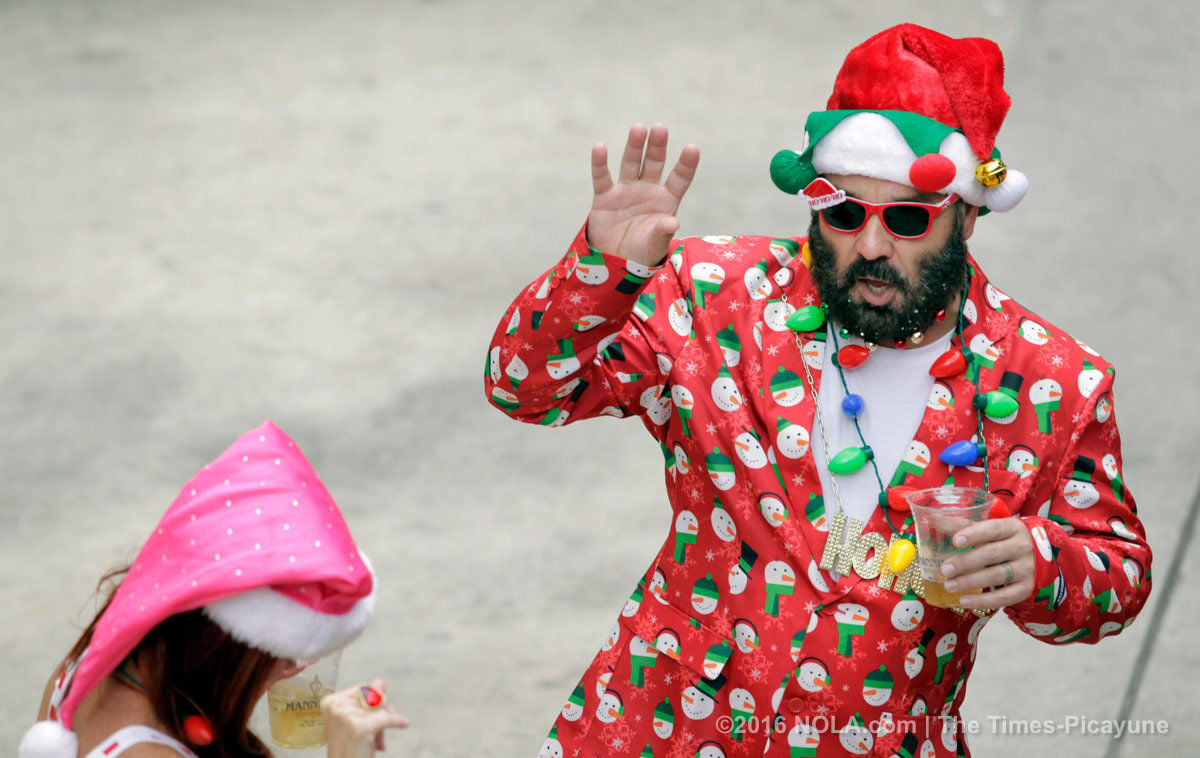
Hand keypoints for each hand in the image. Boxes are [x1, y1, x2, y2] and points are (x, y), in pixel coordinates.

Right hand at [321, 679, 408, 757]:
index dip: (374, 702)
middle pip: (373, 696)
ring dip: (383, 725)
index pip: (363, 688)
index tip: (372, 717)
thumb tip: (380, 680)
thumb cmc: (350, 748)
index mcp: (330, 702)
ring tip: (374, 742)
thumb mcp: (357, 720)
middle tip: (377, 733)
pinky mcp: (359, 727)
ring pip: (381, 709)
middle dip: (381, 712)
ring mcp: (346, 716)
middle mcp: (335, 706)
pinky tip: (403, 724)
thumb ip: (368, 699)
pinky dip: (397, 721)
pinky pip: (387, 718)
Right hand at [587, 123, 699, 266]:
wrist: (615, 261)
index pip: (679, 178)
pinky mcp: (605, 196)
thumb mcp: (655, 245)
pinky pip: (602, 177)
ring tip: (638, 129)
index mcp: (666, 200)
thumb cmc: (642, 253)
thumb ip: (663, 232)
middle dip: (657, 147)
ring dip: (634, 147)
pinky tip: (600, 147)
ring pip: (630, 164)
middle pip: (654, 163)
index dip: (686, 164)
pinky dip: (600, 163)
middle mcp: (648, 190)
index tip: (692, 148)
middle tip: (660, 128)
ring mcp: (626, 191)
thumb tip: (673, 222)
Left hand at [939, 518, 1034, 610]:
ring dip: (970, 582)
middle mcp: (1022, 547)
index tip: (955, 542)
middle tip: (945, 569)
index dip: (973, 535)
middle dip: (966, 562)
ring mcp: (1026, 569)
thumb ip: (965, 525)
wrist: (1041, 556)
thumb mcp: (992, 529)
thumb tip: (934, 520)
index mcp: (1012, 528)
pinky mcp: (1026, 588)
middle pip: (992, 554)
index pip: (992, 529)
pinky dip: (983, 600)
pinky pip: (1004, 597)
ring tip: (949, 585)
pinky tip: (964, 601)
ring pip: (996, 576)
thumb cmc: (1005, 540)